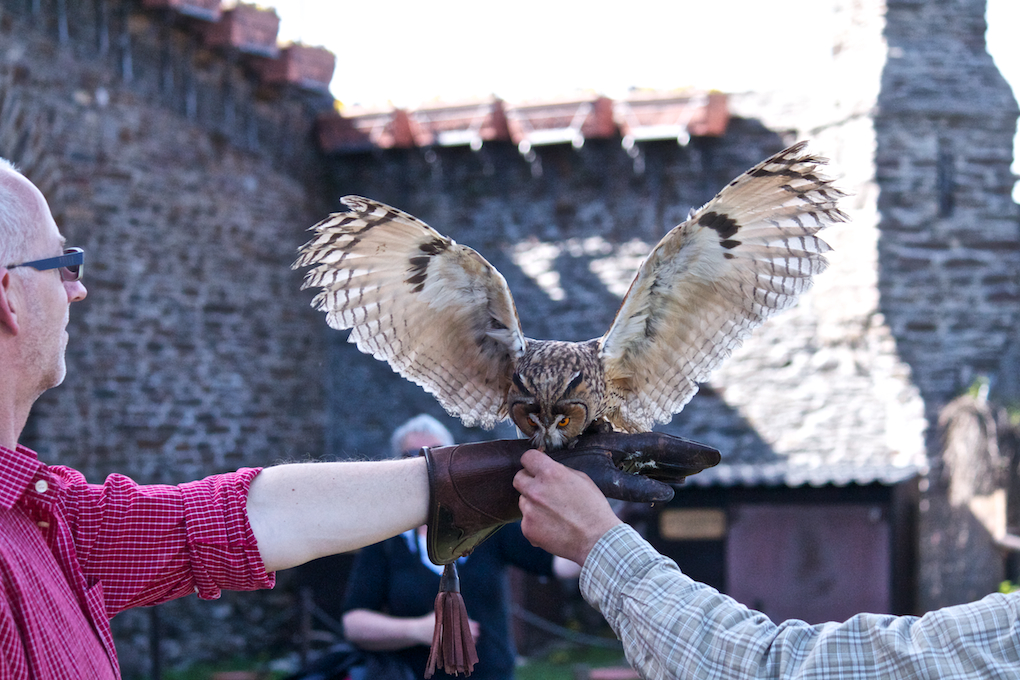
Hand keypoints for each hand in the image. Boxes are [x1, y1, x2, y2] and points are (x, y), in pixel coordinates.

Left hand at [514, 449, 622, 565]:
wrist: (597, 540)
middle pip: (518, 478)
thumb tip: (546, 467)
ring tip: (553, 514)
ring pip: (523, 501)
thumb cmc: (594, 509)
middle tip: (541, 490)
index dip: (532, 462)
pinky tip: (552, 528)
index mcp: (550, 473)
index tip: (535, 466)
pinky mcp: (527, 529)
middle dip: (528, 481)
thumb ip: (560, 471)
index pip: (527, 457)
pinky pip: (526, 521)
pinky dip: (536, 524)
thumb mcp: (582, 480)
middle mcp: (535, 490)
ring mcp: (529, 511)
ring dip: (533, 504)